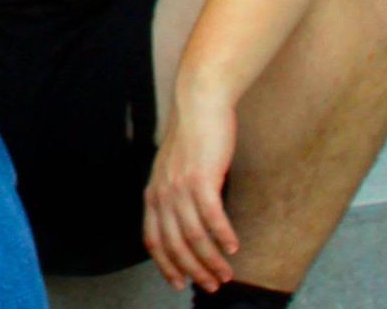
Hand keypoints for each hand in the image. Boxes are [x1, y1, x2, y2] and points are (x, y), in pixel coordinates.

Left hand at [144, 87, 240, 290]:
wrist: (199, 101)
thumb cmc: (193, 136)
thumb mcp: (175, 170)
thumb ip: (176, 195)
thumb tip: (187, 222)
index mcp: (153, 192)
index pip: (153, 239)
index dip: (166, 265)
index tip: (180, 284)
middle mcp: (162, 191)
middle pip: (174, 244)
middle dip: (193, 270)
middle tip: (212, 285)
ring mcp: (180, 185)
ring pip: (193, 234)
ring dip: (211, 259)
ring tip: (226, 273)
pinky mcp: (201, 176)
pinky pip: (211, 215)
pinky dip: (222, 235)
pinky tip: (233, 247)